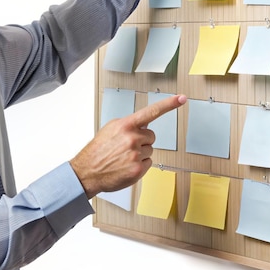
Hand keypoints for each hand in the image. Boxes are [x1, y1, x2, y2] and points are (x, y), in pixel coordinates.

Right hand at [70, 94, 186, 197]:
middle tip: (127, 146)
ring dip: (140, 153)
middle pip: (152, 136)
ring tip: (124, 157)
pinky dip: (140, 164)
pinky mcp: (138, 169)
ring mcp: (136, 154)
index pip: (151, 112)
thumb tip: (144, 123)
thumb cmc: (98, 150)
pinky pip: (149, 162)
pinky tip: (127, 165)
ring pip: (150, 150)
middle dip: (143, 140)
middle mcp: (132, 138)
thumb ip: (129, 124)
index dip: (168, 104)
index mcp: (126, 125)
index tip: (181, 98)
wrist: (88, 171)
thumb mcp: (111, 129)